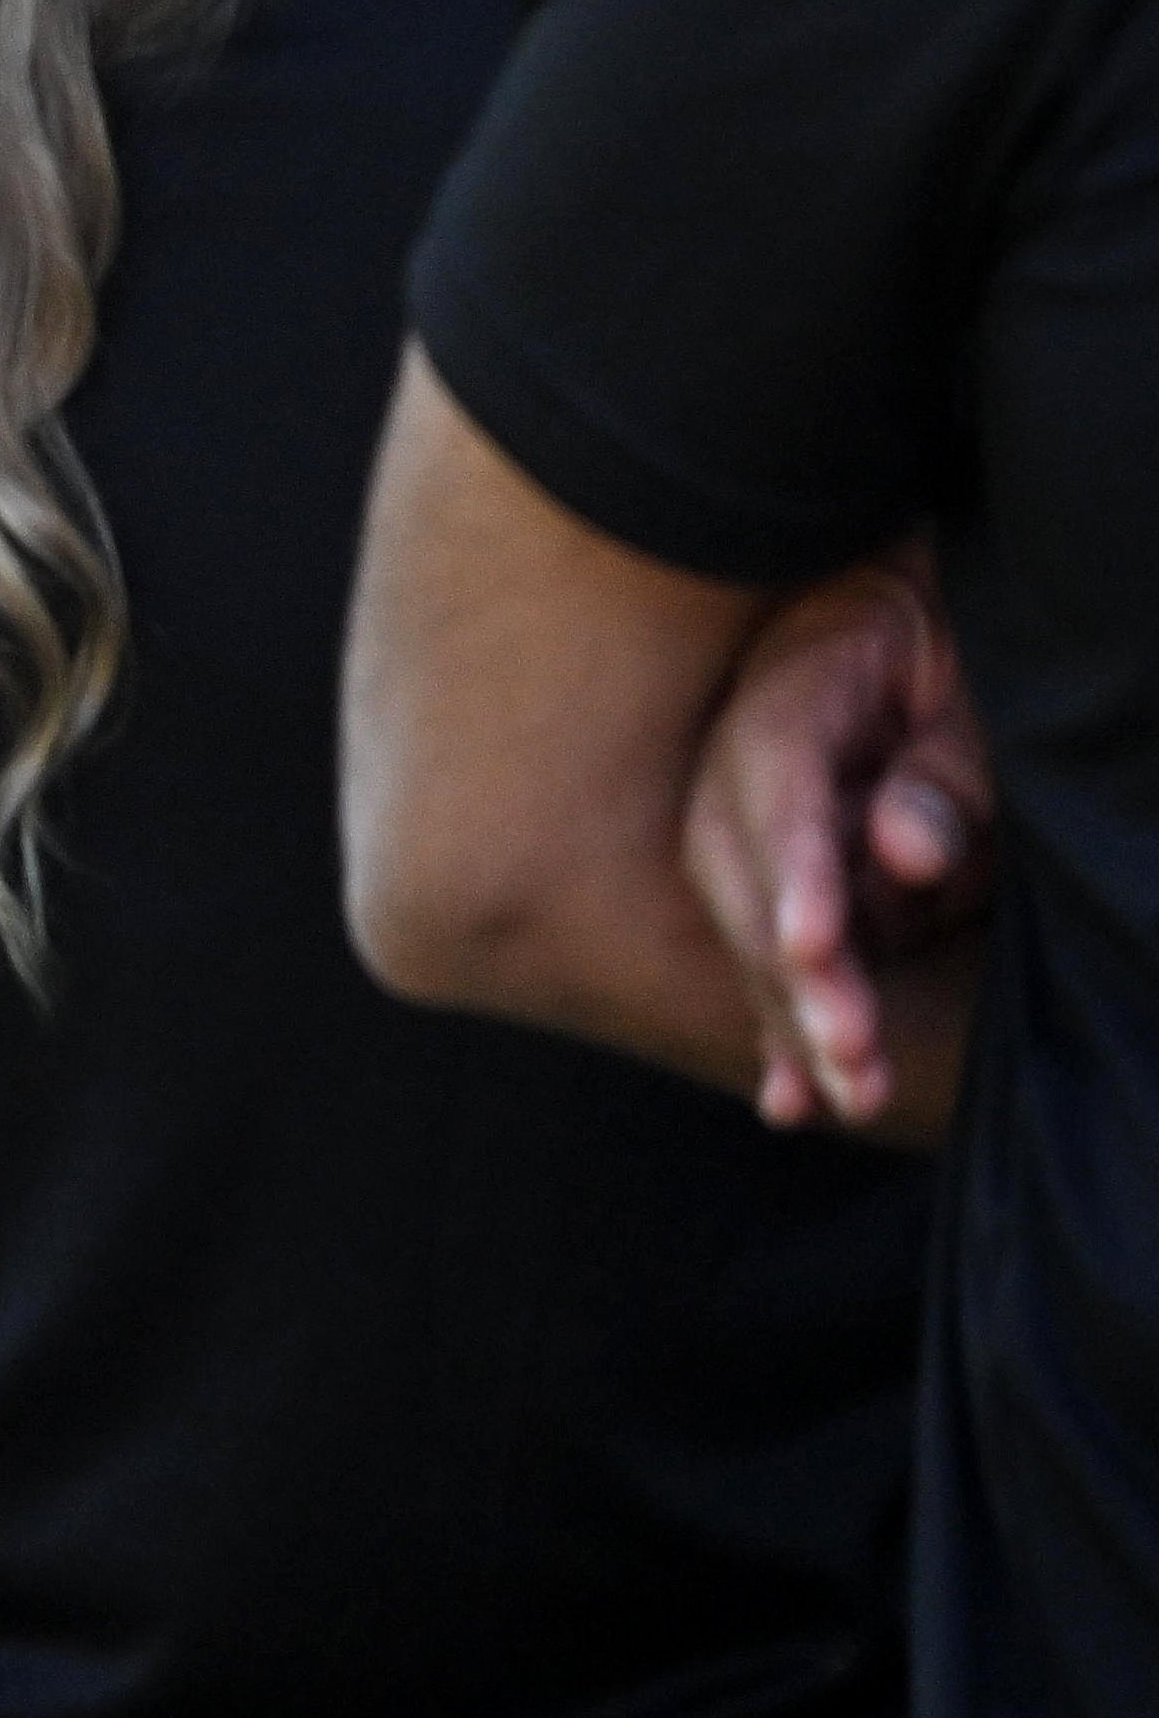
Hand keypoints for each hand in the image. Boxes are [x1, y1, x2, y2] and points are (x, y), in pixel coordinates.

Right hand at [685, 557, 989, 1138]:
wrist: (933, 616)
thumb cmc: (972, 645)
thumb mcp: (978, 690)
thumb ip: (945, 770)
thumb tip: (903, 855)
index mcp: (795, 680)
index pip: (772, 782)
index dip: (792, 868)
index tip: (811, 947)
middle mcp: (745, 751)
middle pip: (738, 868)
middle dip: (789, 972)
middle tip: (851, 1056)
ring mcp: (753, 808)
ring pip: (747, 919)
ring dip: (791, 1013)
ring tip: (848, 1095)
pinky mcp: (787, 865)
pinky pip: (774, 942)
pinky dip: (783, 1021)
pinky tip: (789, 1101)